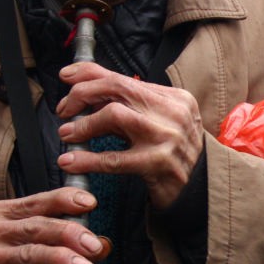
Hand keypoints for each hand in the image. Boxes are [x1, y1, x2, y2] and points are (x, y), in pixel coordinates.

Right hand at [0, 187, 104, 263]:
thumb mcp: (43, 247)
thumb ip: (67, 241)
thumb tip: (101, 245)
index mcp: (1, 212)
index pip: (37, 202)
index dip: (64, 200)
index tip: (89, 203)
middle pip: (35, 228)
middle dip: (69, 234)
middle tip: (94, 245)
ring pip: (30, 256)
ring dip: (62, 261)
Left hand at [56, 62, 203, 209]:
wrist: (199, 189)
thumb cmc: (173, 154)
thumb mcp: (156, 122)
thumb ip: (129, 105)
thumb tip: (87, 89)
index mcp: (174, 97)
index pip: (124, 77)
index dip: (89, 74)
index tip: (66, 76)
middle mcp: (172, 112)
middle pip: (117, 88)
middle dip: (82, 94)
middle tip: (64, 109)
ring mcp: (166, 137)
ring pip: (113, 115)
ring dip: (83, 124)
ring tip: (67, 134)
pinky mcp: (156, 163)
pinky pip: (113, 158)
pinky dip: (87, 159)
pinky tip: (71, 162)